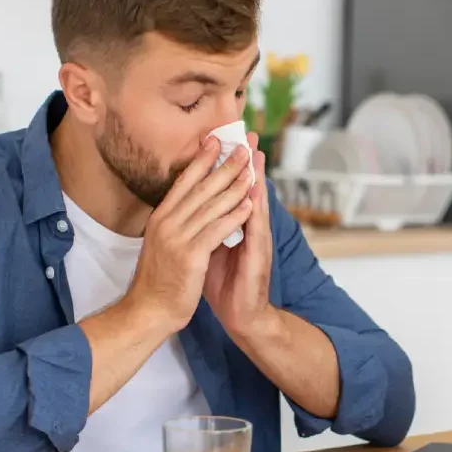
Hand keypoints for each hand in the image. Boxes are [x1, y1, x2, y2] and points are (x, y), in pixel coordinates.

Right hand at [124, 137, 254, 332]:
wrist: (149, 311)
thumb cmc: (159, 280)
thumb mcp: (162, 244)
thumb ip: (175, 223)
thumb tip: (186, 203)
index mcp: (160, 218)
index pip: (183, 182)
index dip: (200, 160)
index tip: (215, 140)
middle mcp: (166, 223)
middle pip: (200, 188)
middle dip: (223, 165)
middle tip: (241, 146)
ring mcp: (177, 239)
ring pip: (211, 205)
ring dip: (234, 185)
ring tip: (251, 169)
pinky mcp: (190, 256)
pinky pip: (216, 230)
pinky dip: (233, 216)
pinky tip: (248, 205)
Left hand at [203, 131, 275, 339]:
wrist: (240, 317)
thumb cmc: (225, 285)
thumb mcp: (210, 250)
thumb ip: (207, 228)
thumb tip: (193, 210)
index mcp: (235, 226)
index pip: (232, 191)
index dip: (228, 167)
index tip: (224, 140)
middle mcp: (248, 230)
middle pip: (247, 189)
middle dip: (246, 162)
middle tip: (246, 134)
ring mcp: (256, 242)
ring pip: (256, 203)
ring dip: (257, 178)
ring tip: (255, 153)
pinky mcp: (258, 256)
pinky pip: (256, 228)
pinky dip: (256, 209)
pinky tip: (256, 193)